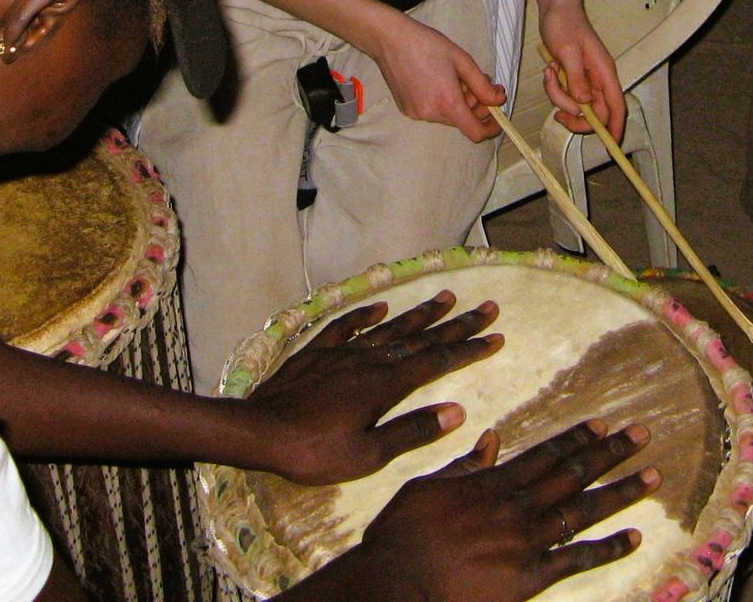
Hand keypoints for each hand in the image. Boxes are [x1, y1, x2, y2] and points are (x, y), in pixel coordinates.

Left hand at [245, 291, 503, 484]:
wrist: (257, 432)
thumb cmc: (313, 451)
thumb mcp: (368, 455)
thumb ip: (411, 432)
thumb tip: (456, 413)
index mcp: (385, 384)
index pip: (437, 362)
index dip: (468, 349)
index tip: (496, 336)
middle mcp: (369, 360)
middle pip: (420, 338)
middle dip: (456, 324)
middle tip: (487, 308)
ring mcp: (342, 353)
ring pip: (389, 328)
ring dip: (419, 314)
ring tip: (446, 297)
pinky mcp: (316, 353)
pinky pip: (347, 327)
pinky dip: (366, 316)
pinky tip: (380, 308)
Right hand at [319, 422, 657, 601]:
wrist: (396, 585)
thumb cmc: (401, 538)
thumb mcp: (426, 489)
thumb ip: (465, 466)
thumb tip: (490, 439)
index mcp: (492, 485)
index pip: (545, 455)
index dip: (577, 439)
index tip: (603, 425)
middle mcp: (516, 508)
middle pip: (573, 475)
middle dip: (610, 453)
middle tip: (642, 434)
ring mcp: (526, 543)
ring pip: (583, 511)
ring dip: (621, 491)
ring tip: (652, 477)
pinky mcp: (529, 579)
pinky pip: (577, 560)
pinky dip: (608, 548)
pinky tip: (634, 536)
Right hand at [372, 12, 504, 141]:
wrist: (390, 40)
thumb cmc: (427, 45)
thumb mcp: (462, 61)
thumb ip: (483, 85)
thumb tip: (498, 100)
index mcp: (447, 102)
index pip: (475, 132)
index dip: (491, 128)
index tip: (498, 117)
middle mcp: (430, 113)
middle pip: (462, 120)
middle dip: (475, 105)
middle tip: (479, 81)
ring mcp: (416, 113)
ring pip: (447, 115)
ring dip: (458, 102)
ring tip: (455, 77)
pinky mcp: (406, 109)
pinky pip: (432, 111)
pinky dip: (441, 101)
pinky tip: (437, 80)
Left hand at [539, 3, 624, 141]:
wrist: (556, 9)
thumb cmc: (564, 23)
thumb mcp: (567, 51)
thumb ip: (576, 78)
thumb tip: (584, 103)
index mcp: (604, 73)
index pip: (616, 106)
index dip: (615, 127)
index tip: (610, 144)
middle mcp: (598, 79)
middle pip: (594, 113)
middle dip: (574, 116)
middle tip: (557, 113)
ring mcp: (586, 80)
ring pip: (576, 105)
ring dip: (559, 97)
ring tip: (550, 73)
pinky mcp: (574, 78)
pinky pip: (565, 95)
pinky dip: (554, 88)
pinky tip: (550, 70)